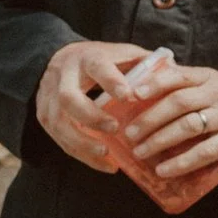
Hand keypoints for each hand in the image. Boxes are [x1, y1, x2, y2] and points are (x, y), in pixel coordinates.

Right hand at [35, 37, 153, 173]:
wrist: (57, 58)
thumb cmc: (98, 60)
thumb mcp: (119, 53)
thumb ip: (143, 61)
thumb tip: (173, 67)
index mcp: (86, 58)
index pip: (97, 67)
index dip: (111, 82)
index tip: (129, 96)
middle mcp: (63, 77)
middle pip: (68, 98)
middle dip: (91, 116)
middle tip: (114, 128)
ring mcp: (48, 98)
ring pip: (58, 123)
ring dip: (82, 142)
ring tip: (107, 155)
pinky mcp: (44, 117)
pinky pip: (60, 140)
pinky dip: (82, 154)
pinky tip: (104, 164)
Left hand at [116, 62, 217, 178]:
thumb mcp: (215, 88)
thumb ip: (187, 86)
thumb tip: (143, 89)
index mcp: (209, 78)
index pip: (178, 75)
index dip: (153, 84)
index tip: (131, 94)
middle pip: (178, 103)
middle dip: (149, 119)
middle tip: (129, 133)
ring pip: (188, 126)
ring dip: (160, 140)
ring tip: (140, 152)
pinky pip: (203, 152)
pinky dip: (181, 162)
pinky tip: (164, 170)